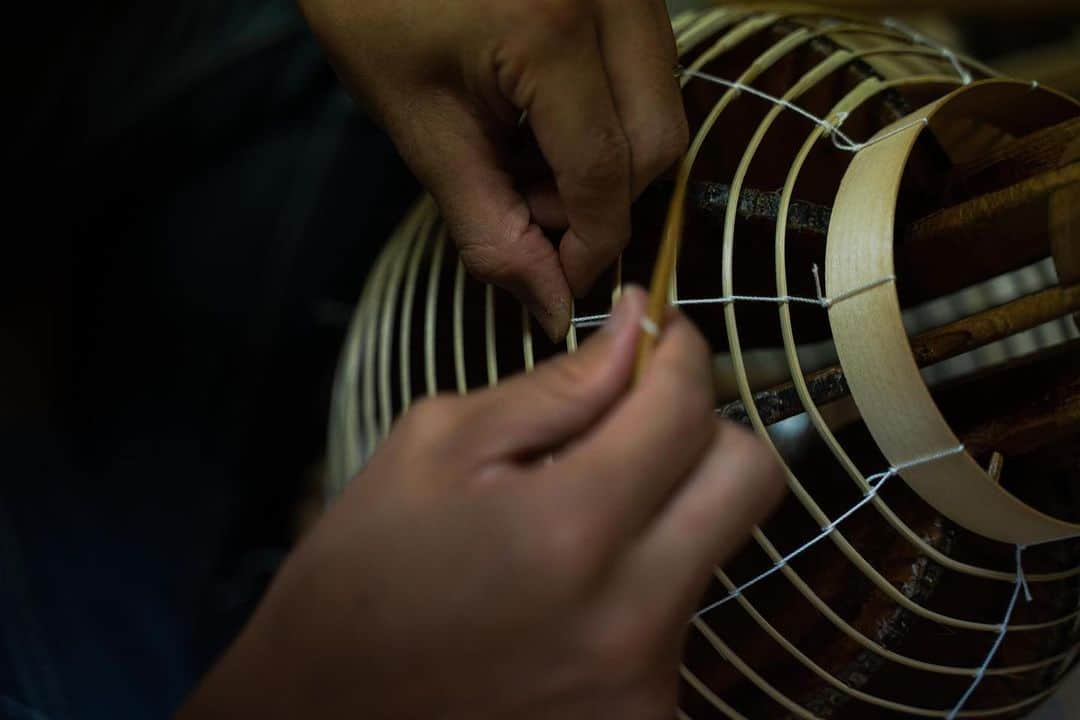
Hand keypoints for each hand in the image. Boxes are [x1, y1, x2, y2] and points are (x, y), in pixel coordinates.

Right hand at [177, 289, 783, 718]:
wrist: (326, 712)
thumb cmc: (363, 569)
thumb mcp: (436, 446)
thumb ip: (555, 387)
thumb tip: (640, 327)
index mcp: (568, 526)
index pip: (685, 409)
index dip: (683, 353)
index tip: (663, 336)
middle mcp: (630, 614)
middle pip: (749, 477)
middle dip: (706, 425)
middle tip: (643, 417)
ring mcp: (645, 682)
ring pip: (717, 545)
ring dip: (668, 506)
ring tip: (577, 517)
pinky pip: (682, 612)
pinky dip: (645, 577)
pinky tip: (575, 586)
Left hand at [299, 0, 688, 339]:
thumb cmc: (371, 0)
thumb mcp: (418, 122)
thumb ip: (486, 224)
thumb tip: (549, 305)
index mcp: (551, 26)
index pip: (605, 173)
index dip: (587, 247)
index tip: (555, 282)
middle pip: (659, 141)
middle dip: (604, 201)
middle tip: (528, 208)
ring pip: (662, 102)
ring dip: (608, 157)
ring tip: (524, 154)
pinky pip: (646, 65)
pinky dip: (606, 112)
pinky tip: (541, 115)